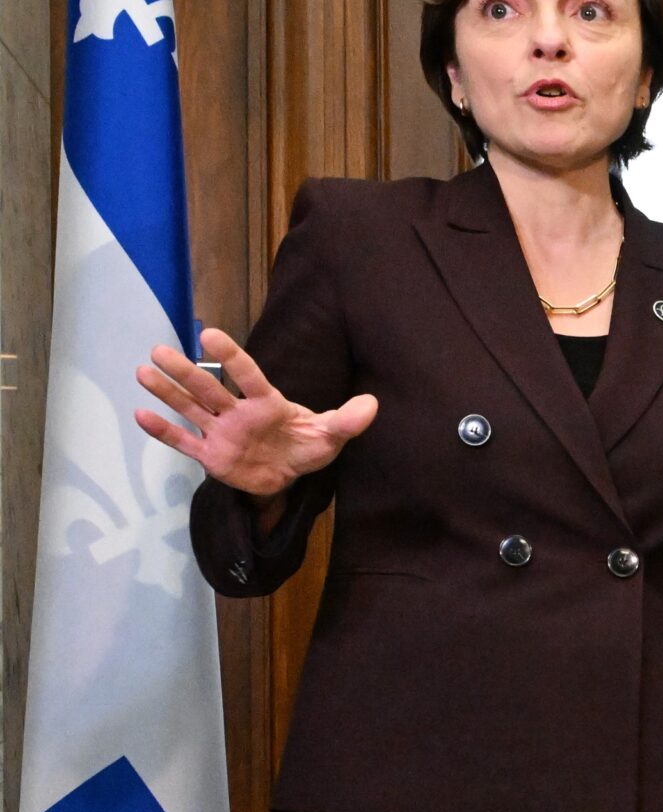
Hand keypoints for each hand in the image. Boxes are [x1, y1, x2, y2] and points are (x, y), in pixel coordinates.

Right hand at [133, 327, 378, 496]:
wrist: (289, 474)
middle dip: (185, 371)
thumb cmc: (307, 445)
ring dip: (168, 392)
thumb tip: (372, 404)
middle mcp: (239, 412)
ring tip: (143, 371)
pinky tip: (140, 415)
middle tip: (159, 350)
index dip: (231, 357)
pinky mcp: (211, 455)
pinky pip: (184, 442)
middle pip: (209, 388)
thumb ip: (347, 420)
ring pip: (191, 408)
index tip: (211, 337)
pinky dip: (164, 432)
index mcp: (267, 402)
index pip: (248, 375)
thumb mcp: (332, 436)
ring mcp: (221, 432)